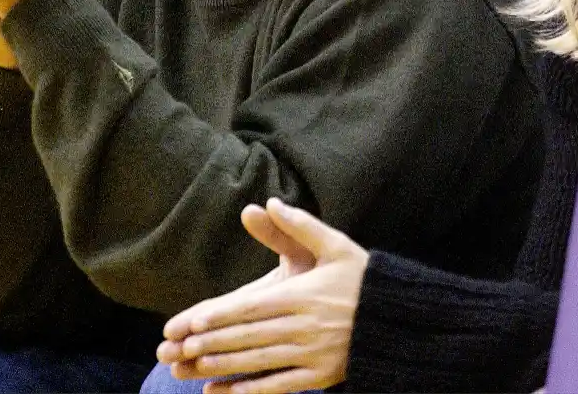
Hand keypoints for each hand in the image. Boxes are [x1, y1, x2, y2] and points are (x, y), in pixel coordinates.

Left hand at [158, 198, 369, 393]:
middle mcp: (304, 327)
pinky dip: (249, 392)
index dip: (220, 316)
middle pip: (249, 337)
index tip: (191, 322)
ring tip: (192, 366)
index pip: (252, 307)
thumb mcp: (335, 245)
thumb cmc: (362, 278)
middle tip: (178, 349)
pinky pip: (278, 386)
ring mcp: (311, 355)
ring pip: (258, 362)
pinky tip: (225, 393)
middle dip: (211, 343)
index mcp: (304, 295)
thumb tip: (270, 202)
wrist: (399, 318)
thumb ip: (301, 225)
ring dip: (222, 366)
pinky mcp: (320, 376)